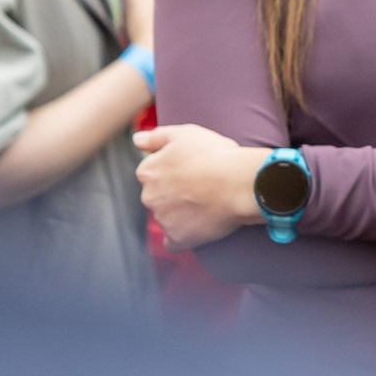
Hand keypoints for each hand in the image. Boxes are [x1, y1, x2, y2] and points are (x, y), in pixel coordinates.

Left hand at [134, 123, 266, 249]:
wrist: (239, 183)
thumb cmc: (214, 155)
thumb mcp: (185, 134)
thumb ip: (156, 136)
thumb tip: (136, 139)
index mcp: (148, 171)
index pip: (152, 174)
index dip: (172, 172)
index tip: (190, 172)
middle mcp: (149, 196)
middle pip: (157, 196)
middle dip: (173, 194)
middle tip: (200, 188)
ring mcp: (163, 219)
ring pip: (167, 217)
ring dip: (180, 214)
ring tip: (207, 205)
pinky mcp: (178, 238)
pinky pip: (174, 242)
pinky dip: (183, 237)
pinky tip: (196, 230)